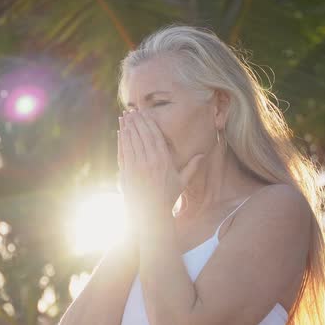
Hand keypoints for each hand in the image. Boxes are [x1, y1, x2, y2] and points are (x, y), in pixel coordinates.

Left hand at [117, 109, 204, 230]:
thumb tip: (203, 155)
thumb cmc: (167, 197)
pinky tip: (121, 132)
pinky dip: (121, 140)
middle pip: (142, 135)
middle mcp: (149, 161)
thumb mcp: (182, 182)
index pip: (155, 136)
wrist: (149, 213)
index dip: (149, 123)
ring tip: (124, 116)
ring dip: (127, 127)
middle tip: (132, 110)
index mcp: (163, 161)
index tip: (144, 113)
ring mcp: (136, 166)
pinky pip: (123, 152)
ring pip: (131, 141)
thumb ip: (192, 167)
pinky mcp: (126, 172)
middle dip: (136, 121)